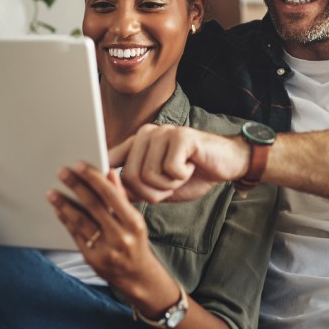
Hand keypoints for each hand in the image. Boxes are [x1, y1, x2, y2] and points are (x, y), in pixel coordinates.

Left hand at [46, 164, 173, 304]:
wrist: (136, 275)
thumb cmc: (134, 241)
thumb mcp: (134, 219)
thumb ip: (120, 196)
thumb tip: (110, 172)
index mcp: (133, 222)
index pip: (110, 195)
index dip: (93, 178)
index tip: (79, 165)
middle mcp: (120, 236)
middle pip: (93, 206)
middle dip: (76, 186)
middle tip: (62, 172)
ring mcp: (105, 249)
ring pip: (80, 222)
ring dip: (64, 205)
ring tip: (51, 192)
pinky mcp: (92, 259)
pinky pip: (75, 235)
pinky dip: (66, 220)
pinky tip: (58, 210)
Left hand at [108, 125, 249, 203]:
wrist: (226, 164)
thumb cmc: (193, 174)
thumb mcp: (159, 187)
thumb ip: (135, 188)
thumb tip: (109, 195)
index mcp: (136, 144)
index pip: (110, 160)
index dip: (106, 179)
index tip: (102, 190)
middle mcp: (146, 134)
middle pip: (129, 176)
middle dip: (150, 192)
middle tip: (170, 184)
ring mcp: (163, 132)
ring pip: (148, 175)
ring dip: (168, 185)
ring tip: (181, 174)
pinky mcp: (180, 136)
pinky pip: (169, 169)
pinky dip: (182, 177)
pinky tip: (191, 166)